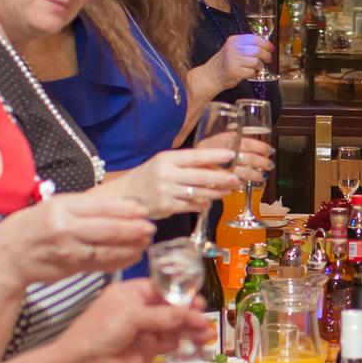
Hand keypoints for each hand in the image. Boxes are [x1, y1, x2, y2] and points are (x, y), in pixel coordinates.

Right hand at [0, 191, 156, 282]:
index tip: (142, 211)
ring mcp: (69, 250)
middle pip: (109, 229)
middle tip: (150, 228)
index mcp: (62, 207)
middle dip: (135, 229)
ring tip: (145, 243)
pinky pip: (101, 265)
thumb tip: (116, 208)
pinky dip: (120, 261)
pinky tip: (132, 256)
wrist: (8, 257)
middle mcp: (65, 228)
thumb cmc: (29, 227)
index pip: (102, 207)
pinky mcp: (71, 268)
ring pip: (108, 249)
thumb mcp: (51, 206)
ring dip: (131, 247)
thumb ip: (81, 207)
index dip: (126, 210)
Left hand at [60, 278, 209, 362]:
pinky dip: (185, 342)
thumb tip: (186, 313)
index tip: (196, 302)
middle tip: (203, 320)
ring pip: (175, 326)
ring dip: (191, 329)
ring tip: (206, 334)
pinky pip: (172, 342)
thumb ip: (161, 315)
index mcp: (131, 294)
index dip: (180, 296)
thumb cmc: (97, 333)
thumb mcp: (129, 316)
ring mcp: (146, 329)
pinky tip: (197, 343)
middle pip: (172, 308)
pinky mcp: (150, 348)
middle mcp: (140, 309)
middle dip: (189, 314)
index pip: (162, 289)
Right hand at [116, 148, 243, 217]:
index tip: (231, 155)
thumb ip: (184, 163)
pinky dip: (201, 205)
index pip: (195, 156)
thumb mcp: (163, 162)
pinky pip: (190, 206)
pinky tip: (208, 203)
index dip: (214, 156)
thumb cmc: (148, 176)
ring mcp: (166, 191)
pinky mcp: (166, 207)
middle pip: (200, 176)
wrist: (126, 193)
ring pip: (197, 192)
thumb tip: (212, 164)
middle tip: (235, 178)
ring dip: (215, 193)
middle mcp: (166, 174)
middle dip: (220, 177)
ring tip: (227, 191)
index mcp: (167, 159)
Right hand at [196, 33, 263, 96]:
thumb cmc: (224, 62)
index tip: (271, 48)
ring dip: (259, 66)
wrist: (211, 75)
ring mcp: (234, 60)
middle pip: (257, 50)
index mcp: (234, 40)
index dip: (265, 43)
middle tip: (268, 59)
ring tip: (256, 68)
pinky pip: (252, 72)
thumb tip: (265, 46)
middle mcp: (233, 49)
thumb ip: (246, 45)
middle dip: (266, 55)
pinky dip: (253, 74)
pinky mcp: (235, 71)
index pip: (254, 38)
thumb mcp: (232, 48)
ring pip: (256, 61)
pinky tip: (249, 73)